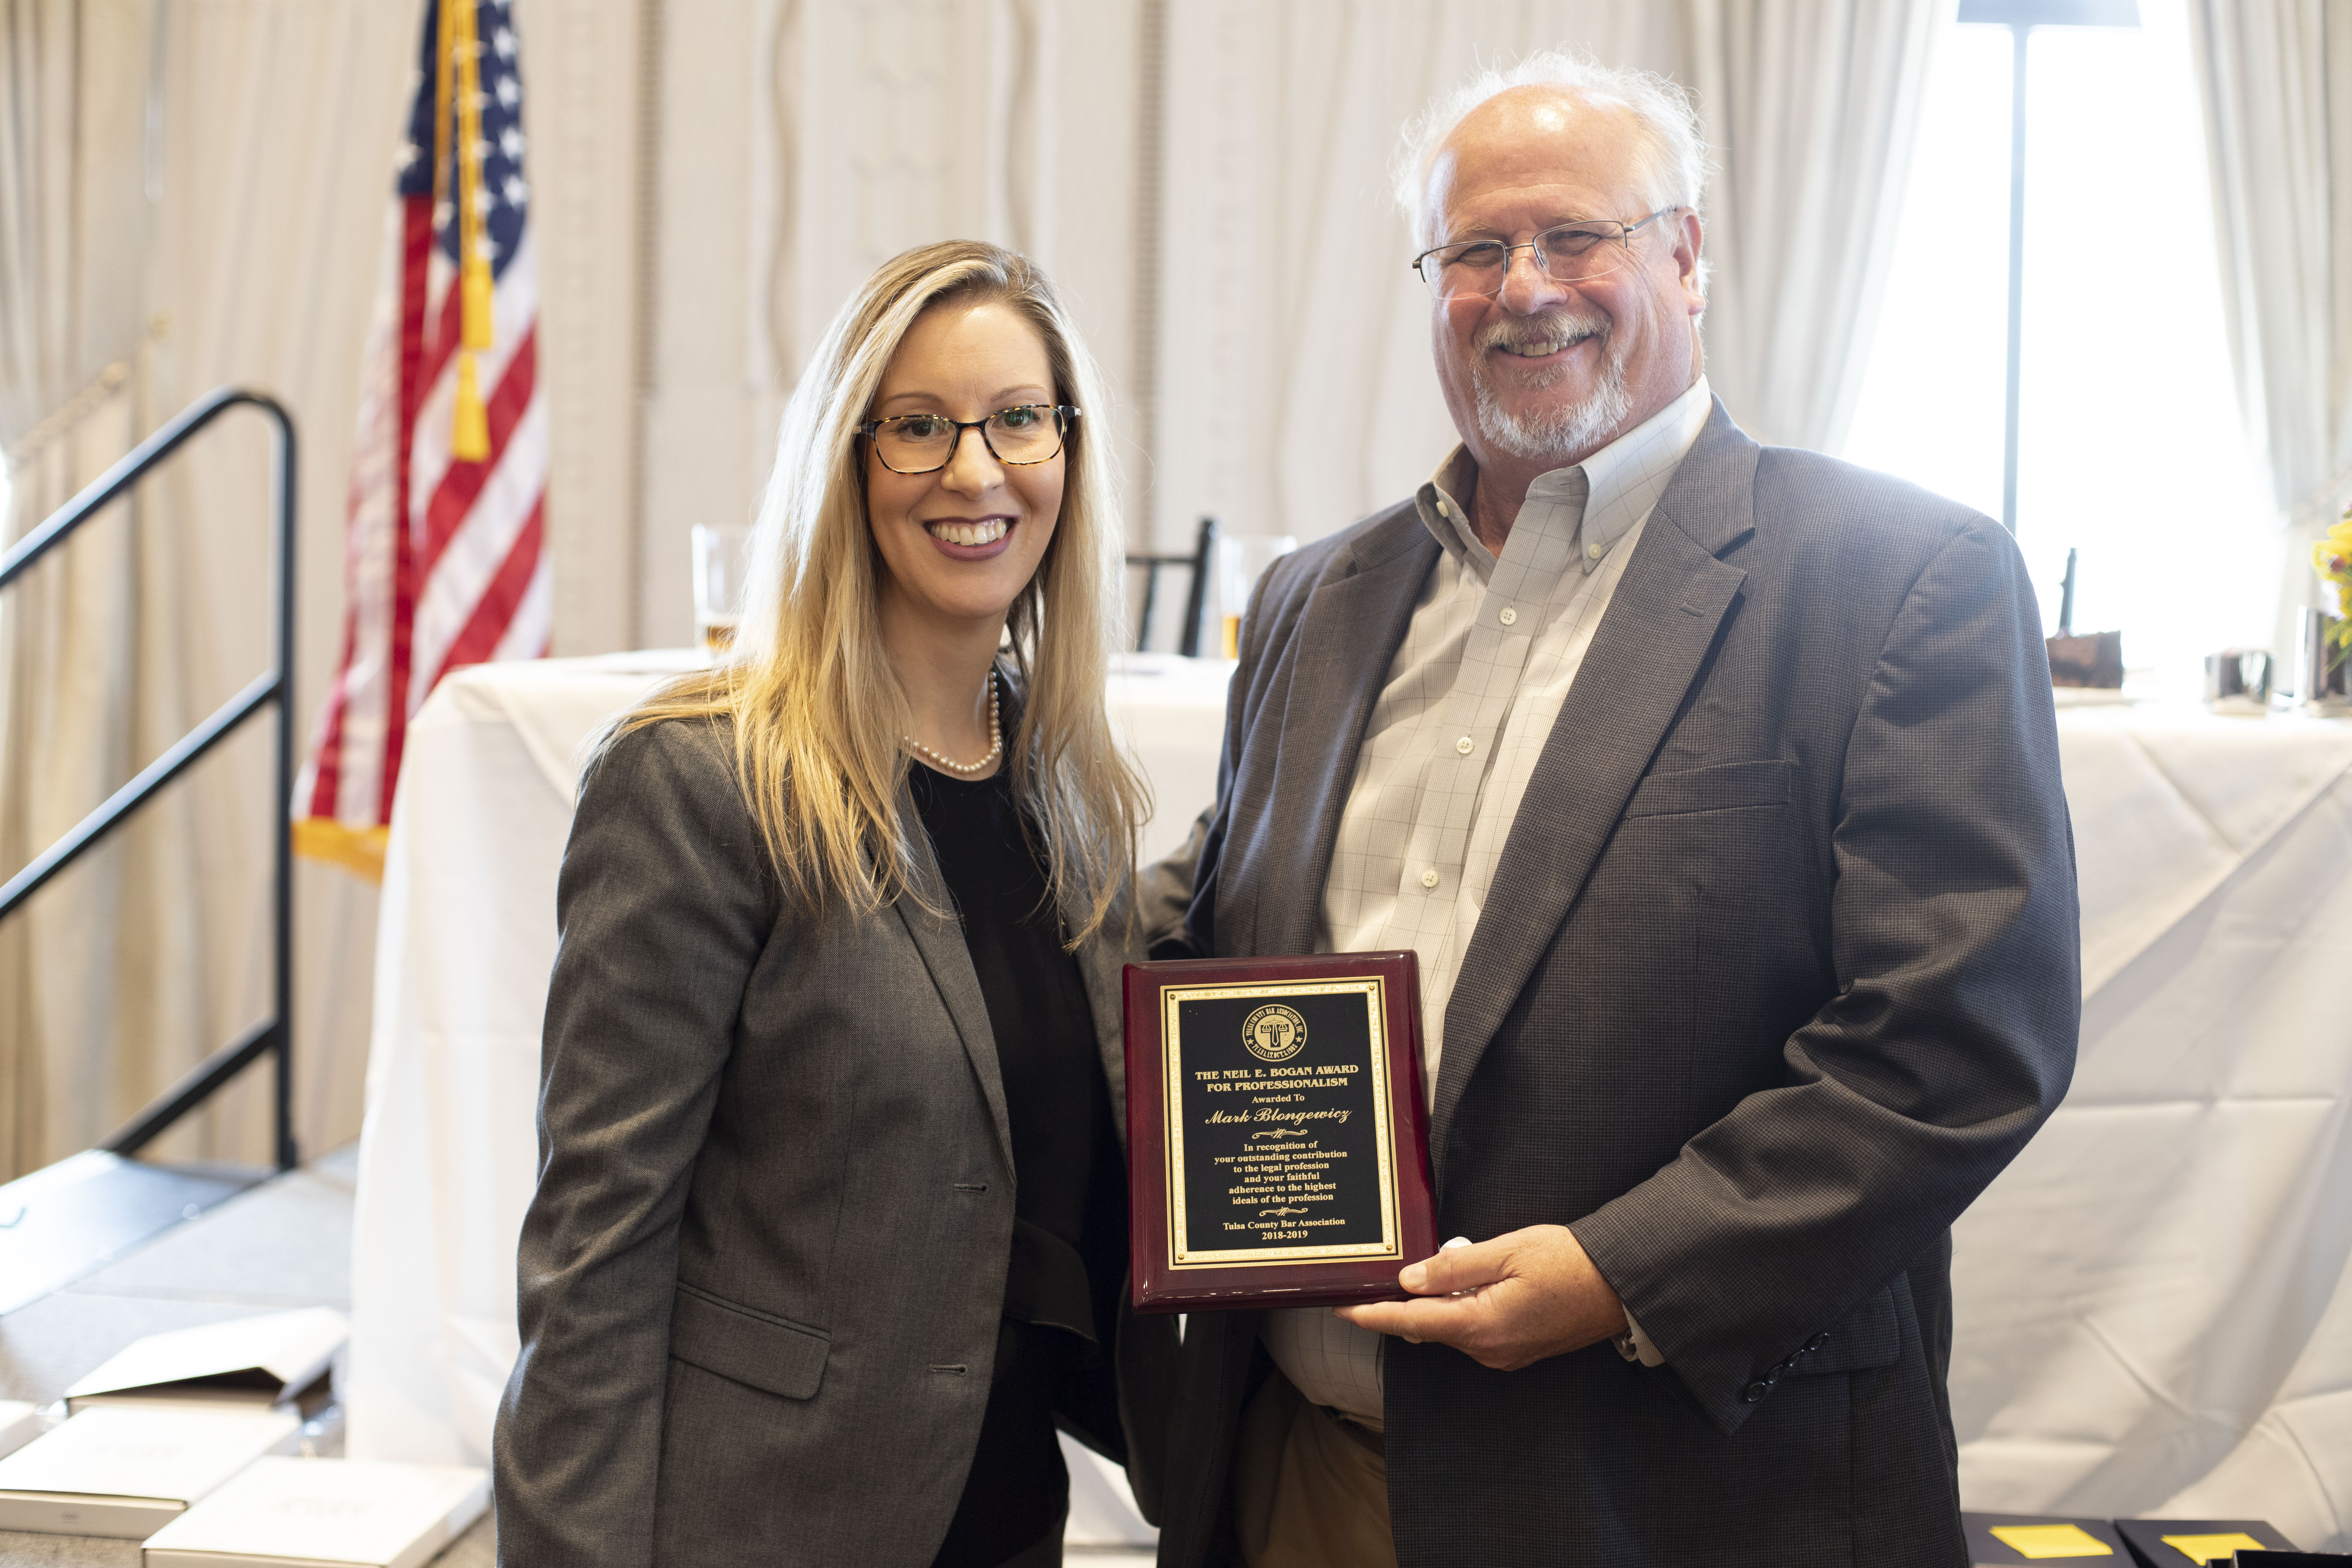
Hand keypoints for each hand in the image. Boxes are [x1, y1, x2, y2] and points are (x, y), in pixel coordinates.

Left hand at [1333, 1224, 1626, 1370]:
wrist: (1621, 1286)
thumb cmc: (1570, 1262)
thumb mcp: (1508, 1251)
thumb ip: (1455, 1267)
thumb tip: (1410, 1279)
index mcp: (1481, 1326)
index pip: (1411, 1322)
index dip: (1373, 1314)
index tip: (1341, 1307)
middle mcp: (1488, 1349)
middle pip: (1428, 1327)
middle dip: (1403, 1303)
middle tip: (1383, 1270)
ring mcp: (1504, 1354)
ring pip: (1450, 1329)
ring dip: (1436, 1303)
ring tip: (1434, 1265)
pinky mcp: (1517, 1349)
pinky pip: (1473, 1331)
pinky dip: (1459, 1309)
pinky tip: (1466, 1282)